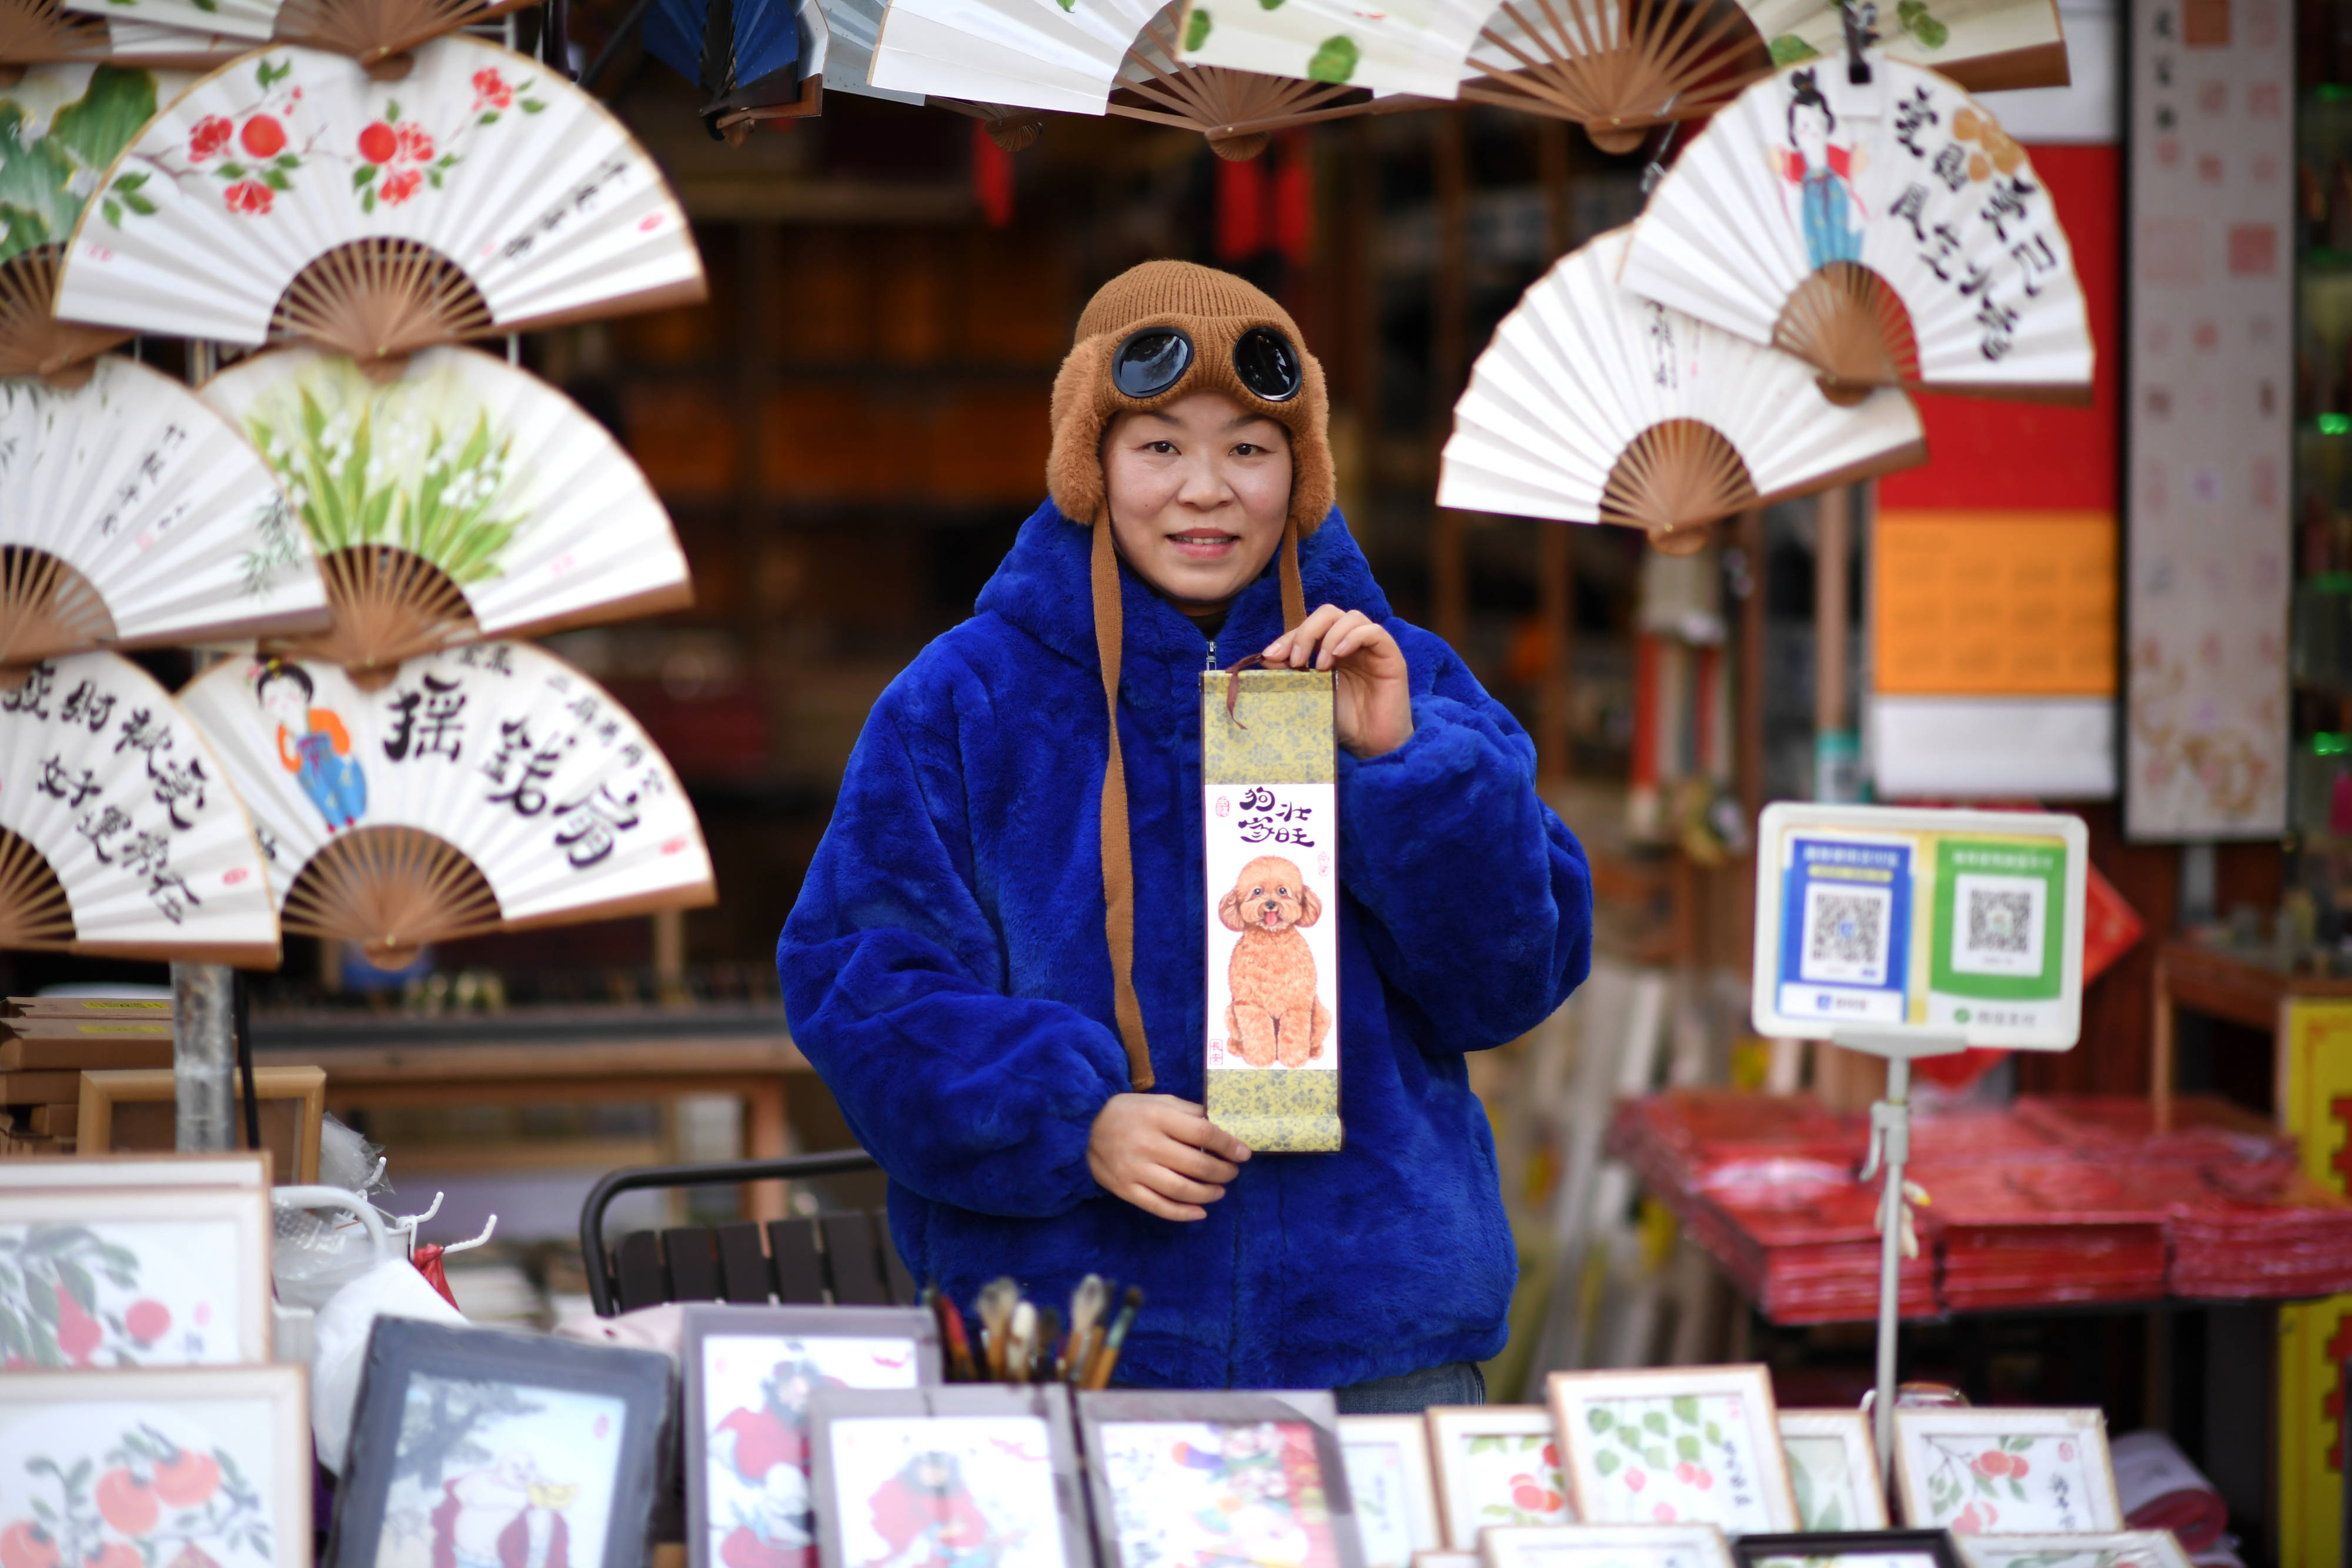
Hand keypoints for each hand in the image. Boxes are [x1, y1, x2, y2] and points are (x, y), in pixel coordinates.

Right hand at [1087, 1094, 1250, 1221]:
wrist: (1083, 1129)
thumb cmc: (1129, 1113)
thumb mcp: (1159, 1101)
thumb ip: (1189, 1112)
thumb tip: (1222, 1127)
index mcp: (1158, 1117)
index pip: (1203, 1134)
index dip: (1228, 1145)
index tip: (1243, 1153)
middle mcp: (1147, 1145)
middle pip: (1196, 1165)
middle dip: (1223, 1172)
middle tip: (1232, 1172)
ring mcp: (1135, 1170)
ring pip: (1180, 1190)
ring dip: (1207, 1194)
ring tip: (1220, 1191)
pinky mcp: (1125, 1190)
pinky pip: (1158, 1207)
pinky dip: (1183, 1213)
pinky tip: (1199, 1212)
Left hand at [1263, 605, 1413, 758]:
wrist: (1370, 745)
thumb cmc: (1342, 721)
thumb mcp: (1308, 695)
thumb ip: (1290, 674)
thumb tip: (1266, 656)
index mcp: (1330, 648)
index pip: (1308, 627)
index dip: (1288, 637)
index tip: (1270, 656)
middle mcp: (1351, 643)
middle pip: (1328, 614)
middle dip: (1306, 631)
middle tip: (1296, 660)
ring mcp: (1371, 648)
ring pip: (1351, 618)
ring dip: (1329, 636)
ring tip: (1320, 666)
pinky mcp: (1390, 655)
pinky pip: (1374, 632)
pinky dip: (1353, 637)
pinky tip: (1338, 655)